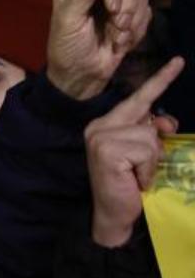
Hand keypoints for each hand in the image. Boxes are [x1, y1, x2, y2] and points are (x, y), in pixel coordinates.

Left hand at [48, 0, 152, 100]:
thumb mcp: (69, 21)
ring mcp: (114, 2)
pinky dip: (138, 28)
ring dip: (133, 18)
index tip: (111, 8)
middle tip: (117, 25)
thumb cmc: (69, 49)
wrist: (82, 76)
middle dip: (127, 4)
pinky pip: (147, 10)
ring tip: (117, 37)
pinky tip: (122, 41)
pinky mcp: (129, 15)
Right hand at [86, 56, 184, 246]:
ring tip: (135, 176)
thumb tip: (164, 122)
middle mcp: (99, 127)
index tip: (179, 61)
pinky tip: (133, 180)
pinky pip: (146, 151)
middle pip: (148, 119)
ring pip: (149, 136)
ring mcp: (100, 137)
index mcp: (106, 124)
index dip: (160, 80)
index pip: (139, 99)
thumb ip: (152, 132)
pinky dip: (146, 169)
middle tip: (140, 168)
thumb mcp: (145, 154)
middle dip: (154, 145)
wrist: (113, 216)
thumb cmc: (129, 185)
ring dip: (151, 161)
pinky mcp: (107, 150)